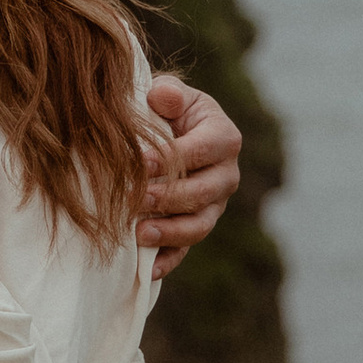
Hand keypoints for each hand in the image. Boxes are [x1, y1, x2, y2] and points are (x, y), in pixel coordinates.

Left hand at [139, 76, 240, 276]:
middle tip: (137, 198)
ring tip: (139, 234)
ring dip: (170, 232)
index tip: (138, 162)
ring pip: (200, 225)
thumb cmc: (163, 111)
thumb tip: (163, 97)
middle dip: (169, 197)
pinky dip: (167, 261)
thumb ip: (168, 93)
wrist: (163, 134)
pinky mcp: (196, 227)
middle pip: (204, 193)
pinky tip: (146, 269)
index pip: (203, 150)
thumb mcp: (167, 95)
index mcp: (224, 138)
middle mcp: (226, 175)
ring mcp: (213, 206)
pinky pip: (186, 250)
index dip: (171, 157)